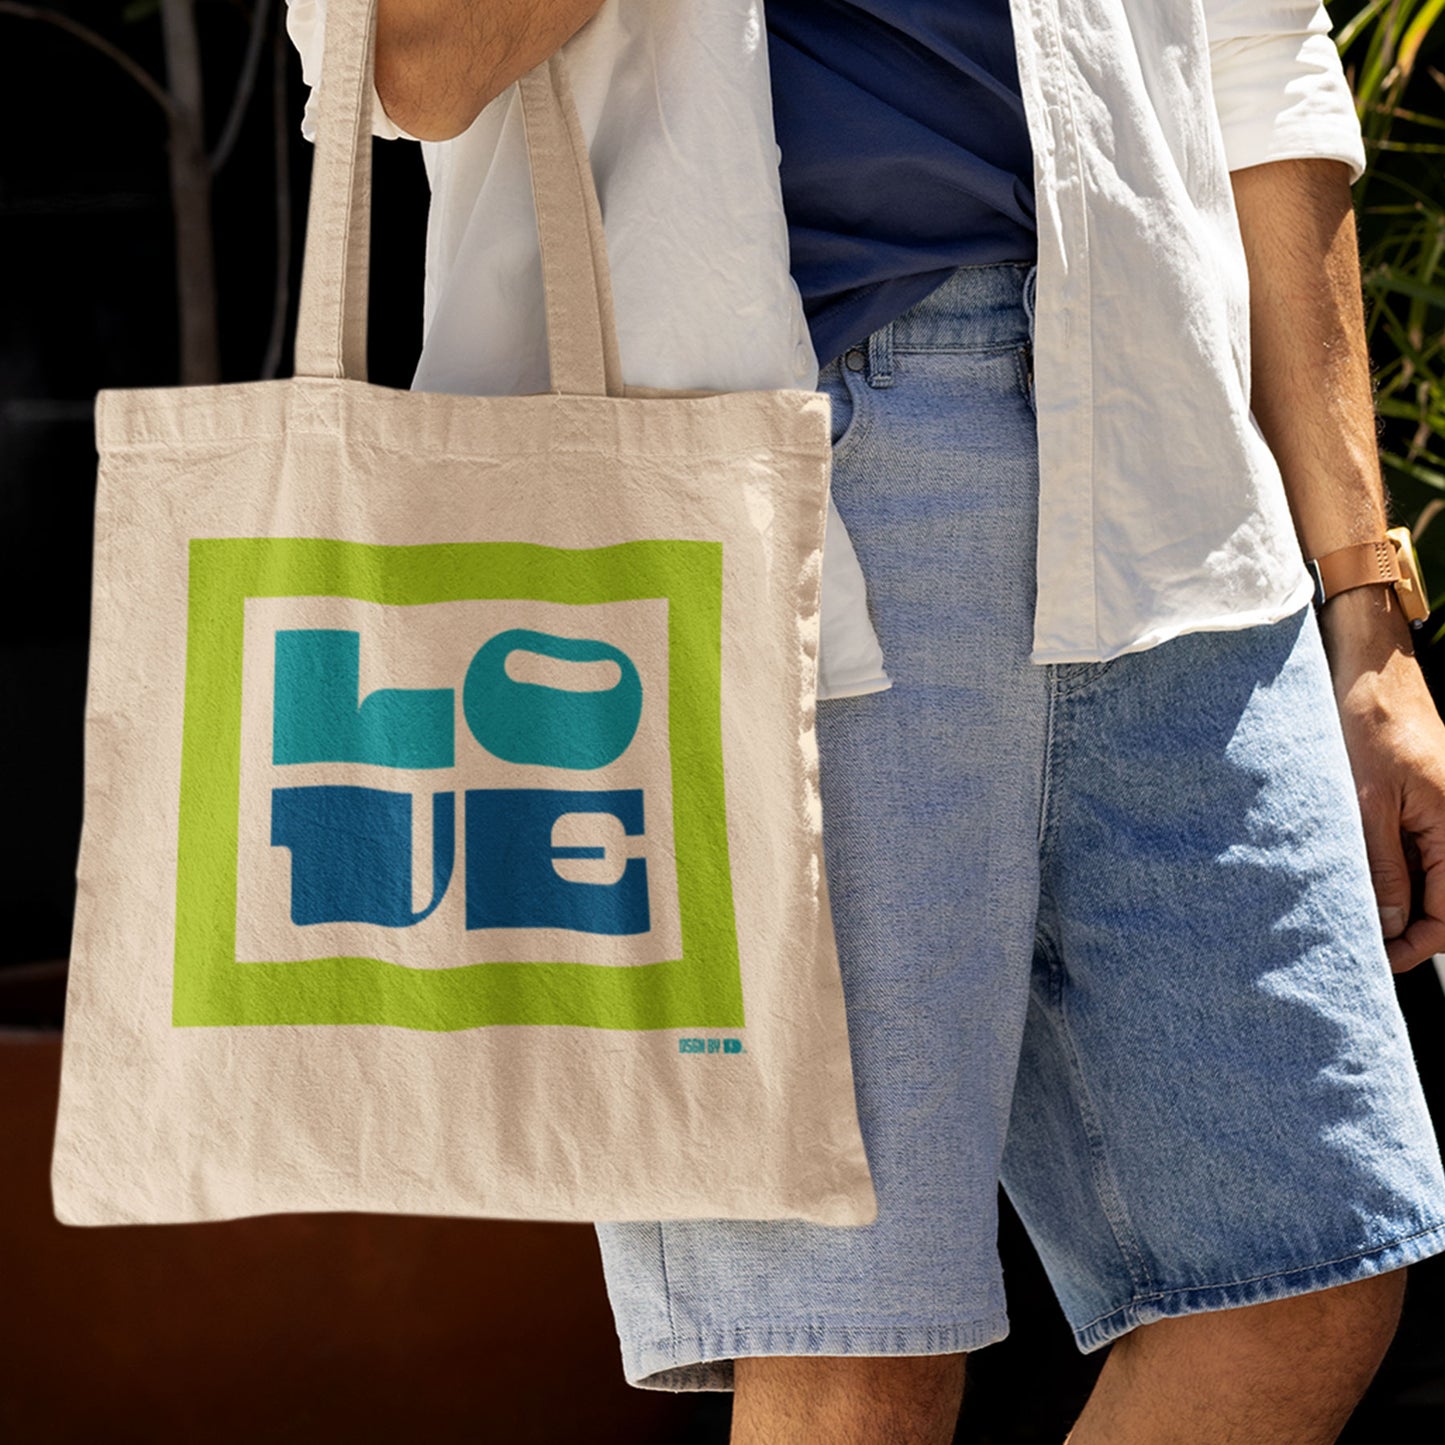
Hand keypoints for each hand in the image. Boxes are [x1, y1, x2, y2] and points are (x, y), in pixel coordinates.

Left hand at [1321, 586, 1444, 971]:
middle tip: (1351, 939)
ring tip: (1340, 907)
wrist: (1369, 669)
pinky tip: (1346, 870)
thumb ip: (1382, 867)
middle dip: (1398, 926)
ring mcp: (1436, 812)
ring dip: (1386, 896)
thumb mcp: (1368, 804)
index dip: (1414, 945)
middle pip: (1434, 900)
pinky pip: (1406, 848)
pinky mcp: (1416, 799)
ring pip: (1418, 876)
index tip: (1376, 960)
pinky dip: (1381, 865)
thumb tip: (1388, 925)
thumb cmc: (1369, 725)